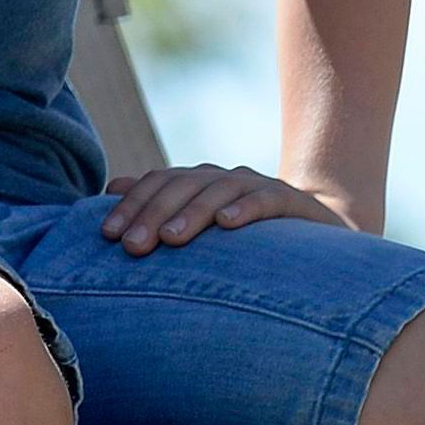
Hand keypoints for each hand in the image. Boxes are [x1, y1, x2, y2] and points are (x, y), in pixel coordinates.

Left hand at [97, 163, 359, 254]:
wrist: (317, 236)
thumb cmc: (246, 237)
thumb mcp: (201, 225)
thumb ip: (160, 204)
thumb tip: (111, 186)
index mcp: (198, 183)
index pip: (158, 184)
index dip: (131, 205)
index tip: (108, 236)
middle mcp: (223, 178)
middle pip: (182, 186)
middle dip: (152, 214)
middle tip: (132, 246)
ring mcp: (256, 186)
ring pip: (218, 191)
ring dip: (192, 213)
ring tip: (170, 238)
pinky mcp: (290, 201)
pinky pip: (265, 200)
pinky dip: (245, 209)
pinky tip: (227, 224)